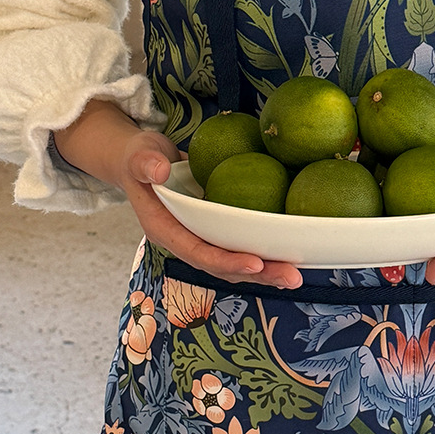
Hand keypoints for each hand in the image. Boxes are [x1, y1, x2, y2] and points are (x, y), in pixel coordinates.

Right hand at [53, 99, 302, 288]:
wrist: (143, 161)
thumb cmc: (140, 157)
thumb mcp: (138, 155)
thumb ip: (145, 163)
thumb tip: (159, 171)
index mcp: (165, 230)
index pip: (197, 252)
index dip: (225, 261)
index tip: (255, 263)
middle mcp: (185, 241)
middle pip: (222, 266)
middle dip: (257, 274)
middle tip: (291, 278)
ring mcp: (201, 238)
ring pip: (234, 263)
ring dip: (265, 271)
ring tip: (296, 275)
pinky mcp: (215, 230)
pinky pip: (239, 247)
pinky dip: (264, 252)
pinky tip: (290, 254)